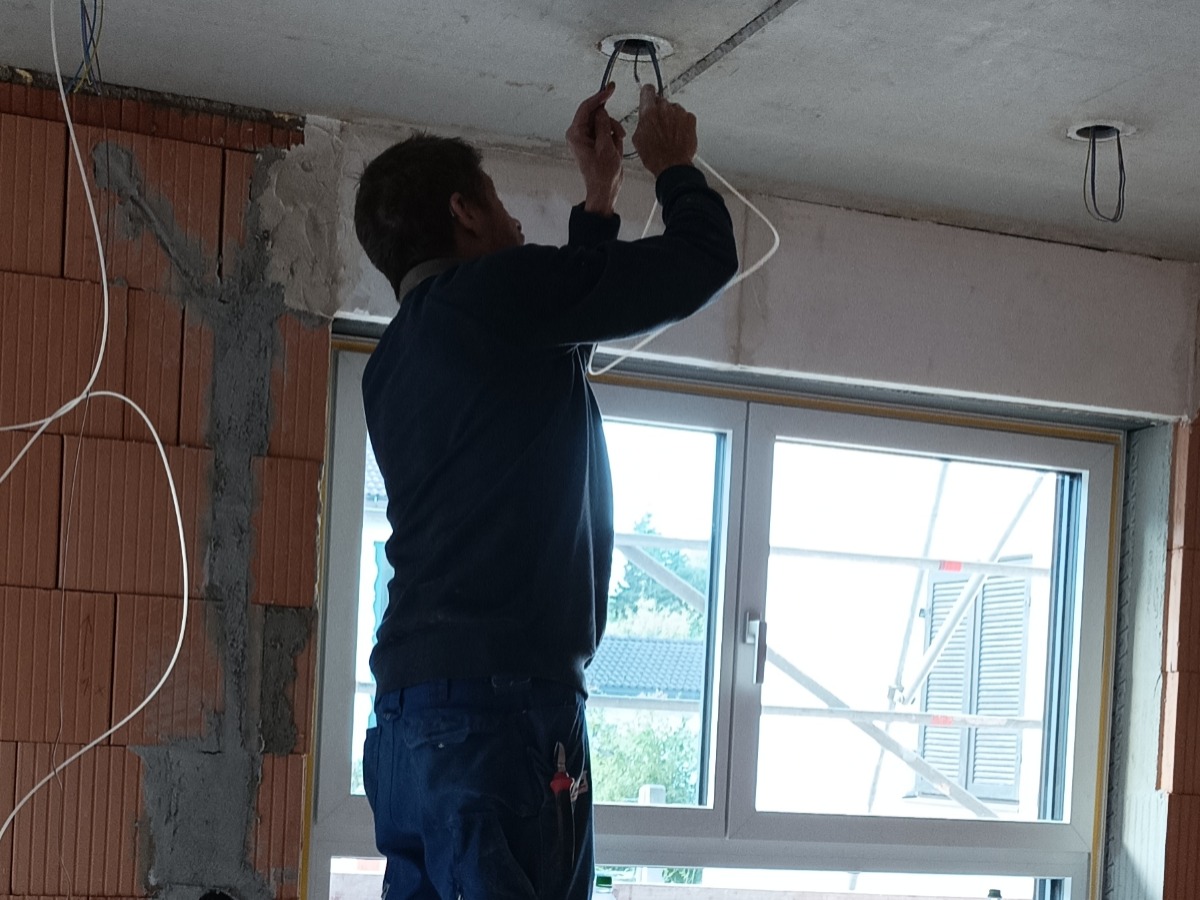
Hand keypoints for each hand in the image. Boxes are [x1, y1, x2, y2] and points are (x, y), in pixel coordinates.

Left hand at [566, 83, 625, 215]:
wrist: (604, 190)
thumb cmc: (603, 173)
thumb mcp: (606, 147)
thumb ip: (603, 125)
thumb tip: (601, 110)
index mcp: (576, 134)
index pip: (586, 107)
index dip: (599, 96)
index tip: (611, 87)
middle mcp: (578, 133)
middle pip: (595, 114)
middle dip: (609, 121)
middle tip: (619, 133)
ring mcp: (585, 138)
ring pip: (602, 121)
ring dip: (613, 129)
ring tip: (618, 142)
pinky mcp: (593, 142)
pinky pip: (604, 130)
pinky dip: (612, 135)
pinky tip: (616, 146)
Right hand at [631, 84, 697, 177]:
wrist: (672, 165)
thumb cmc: (655, 155)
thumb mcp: (638, 138)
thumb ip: (642, 122)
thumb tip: (644, 119)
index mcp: (649, 111)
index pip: (648, 90)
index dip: (647, 93)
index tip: (649, 95)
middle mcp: (665, 108)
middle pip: (662, 101)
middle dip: (660, 111)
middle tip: (659, 125)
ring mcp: (679, 113)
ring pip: (674, 109)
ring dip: (672, 118)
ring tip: (669, 134)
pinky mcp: (690, 119)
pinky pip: (686, 116)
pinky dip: (683, 123)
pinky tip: (678, 135)